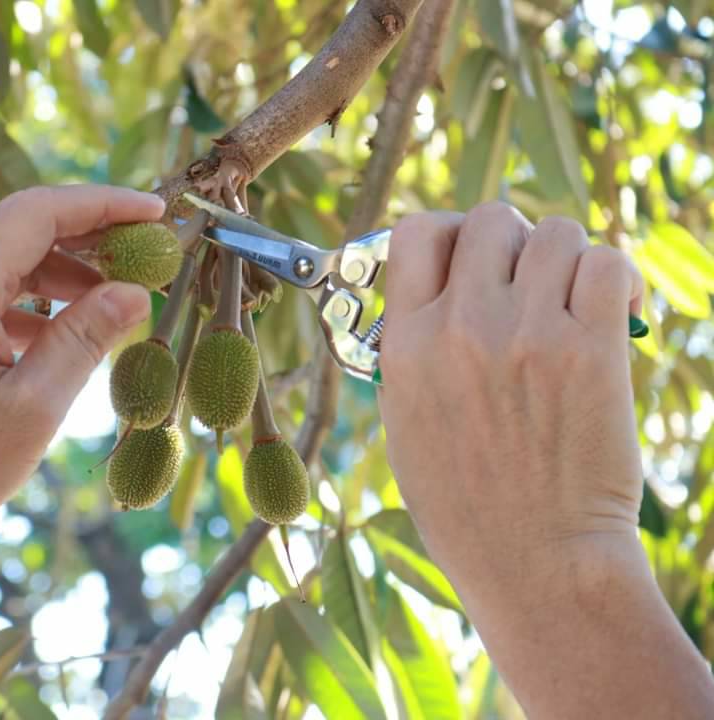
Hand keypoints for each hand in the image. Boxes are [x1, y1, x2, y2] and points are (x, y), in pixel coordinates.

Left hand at [0, 185, 158, 558]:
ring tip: (113, 299)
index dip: (105, 204)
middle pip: (21, 224)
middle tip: (146, 252)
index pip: (42, 211)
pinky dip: (27, 299)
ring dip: (59, 269)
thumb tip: (133, 293)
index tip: (156, 212)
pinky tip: (60, 333)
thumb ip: (85, 339)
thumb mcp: (33, 406)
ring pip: (1, 257)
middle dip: (88, 233)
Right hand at [378, 202, 643, 592]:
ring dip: (565, 258)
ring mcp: (526, 335)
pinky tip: (613, 310)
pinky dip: (614, 278)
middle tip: (528, 283)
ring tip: (571, 301)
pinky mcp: (590, 350)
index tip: (468, 258)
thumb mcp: (405, 421)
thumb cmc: (465, 501)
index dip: (447, 233)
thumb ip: (412, 349)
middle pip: (490, 218)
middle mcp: (460, 327)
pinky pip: (607, 263)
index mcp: (405, 344)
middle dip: (512, 241)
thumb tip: (438, 293)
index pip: (416, 231)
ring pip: (554, 232)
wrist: (533, 559)